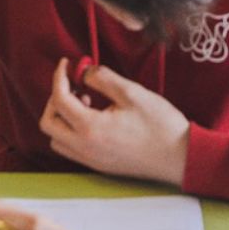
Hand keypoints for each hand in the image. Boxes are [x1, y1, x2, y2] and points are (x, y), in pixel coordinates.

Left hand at [39, 60, 189, 185]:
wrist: (180, 158)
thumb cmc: (160, 125)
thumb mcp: (132, 93)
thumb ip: (103, 78)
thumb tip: (84, 72)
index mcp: (90, 128)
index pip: (59, 100)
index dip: (59, 77)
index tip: (67, 64)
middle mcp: (85, 148)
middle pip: (48, 123)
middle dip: (55, 100)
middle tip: (74, 85)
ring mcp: (91, 160)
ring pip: (57, 139)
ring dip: (63, 118)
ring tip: (86, 102)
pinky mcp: (99, 165)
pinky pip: (71, 149)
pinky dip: (72, 131)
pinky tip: (94, 118)